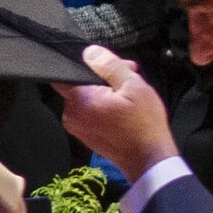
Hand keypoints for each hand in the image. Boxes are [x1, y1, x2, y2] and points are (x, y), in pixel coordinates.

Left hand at [59, 47, 177, 174]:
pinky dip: (103, 105)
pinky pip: (89, 111)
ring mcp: (76, 126)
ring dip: (104, 91)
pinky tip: (124, 106)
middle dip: (101, 76)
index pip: (62, 72)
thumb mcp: (134, 87)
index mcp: (79, 99)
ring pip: (85, 97)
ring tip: (129, 91)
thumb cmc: (144, 123)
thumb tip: (90, 52)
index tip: (102, 61)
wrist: (149, 160)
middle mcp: (71, 114)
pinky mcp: (85, 135)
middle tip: (128, 73)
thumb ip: (110, 66)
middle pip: (78, 84)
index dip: (81, 62)